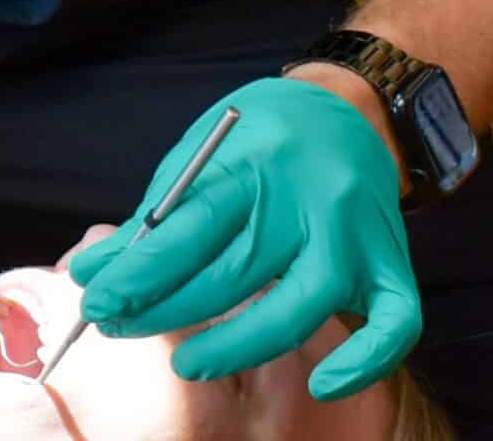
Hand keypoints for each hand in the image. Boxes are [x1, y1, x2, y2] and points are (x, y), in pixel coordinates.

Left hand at [68, 76, 420, 401]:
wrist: (348, 107)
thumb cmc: (262, 135)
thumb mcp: (203, 150)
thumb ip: (159, 212)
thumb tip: (98, 272)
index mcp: (256, 160)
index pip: (190, 227)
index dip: (140, 271)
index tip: (96, 300)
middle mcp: (310, 198)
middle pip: (235, 270)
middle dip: (166, 308)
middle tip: (118, 328)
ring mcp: (356, 234)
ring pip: (303, 304)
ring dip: (238, 345)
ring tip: (187, 363)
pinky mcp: (392, 262)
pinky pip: (395, 323)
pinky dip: (364, 362)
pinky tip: (322, 384)